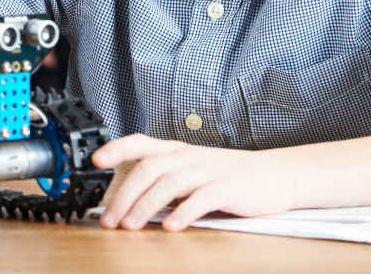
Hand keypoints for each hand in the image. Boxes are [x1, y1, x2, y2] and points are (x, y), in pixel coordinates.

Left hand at [92, 134, 295, 230]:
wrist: (276, 175)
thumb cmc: (227, 175)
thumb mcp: (191, 168)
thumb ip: (164, 178)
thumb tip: (128, 200)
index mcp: (176, 151)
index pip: (140, 143)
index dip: (116, 149)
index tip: (94, 161)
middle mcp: (188, 157)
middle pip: (148, 169)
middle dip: (124, 195)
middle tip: (109, 219)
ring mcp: (208, 171)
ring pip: (170, 183)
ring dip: (145, 206)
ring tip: (130, 226)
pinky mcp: (229, 189)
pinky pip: (202, 198)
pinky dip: (184, 212)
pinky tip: (171, 227)